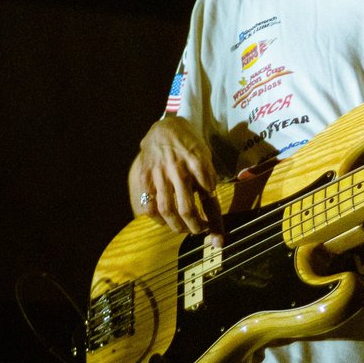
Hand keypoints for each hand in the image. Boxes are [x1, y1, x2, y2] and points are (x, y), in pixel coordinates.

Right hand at [131, 116, 221, 239]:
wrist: (166, 127)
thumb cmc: (190, 146)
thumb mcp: (205, 159)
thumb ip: (209, 182)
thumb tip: (213, 210)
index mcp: (198, 164)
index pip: (209, 199)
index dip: (214, 221)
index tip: (217, 235)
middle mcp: (179, 170)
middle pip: (187, 209)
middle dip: (195, 227)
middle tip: (200, 231)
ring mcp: (160, 174)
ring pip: (167, 210)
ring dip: (177, 226)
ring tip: (183, 229)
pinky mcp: (145, 177)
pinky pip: (149, 205)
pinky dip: (158, 218)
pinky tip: (165, 221)